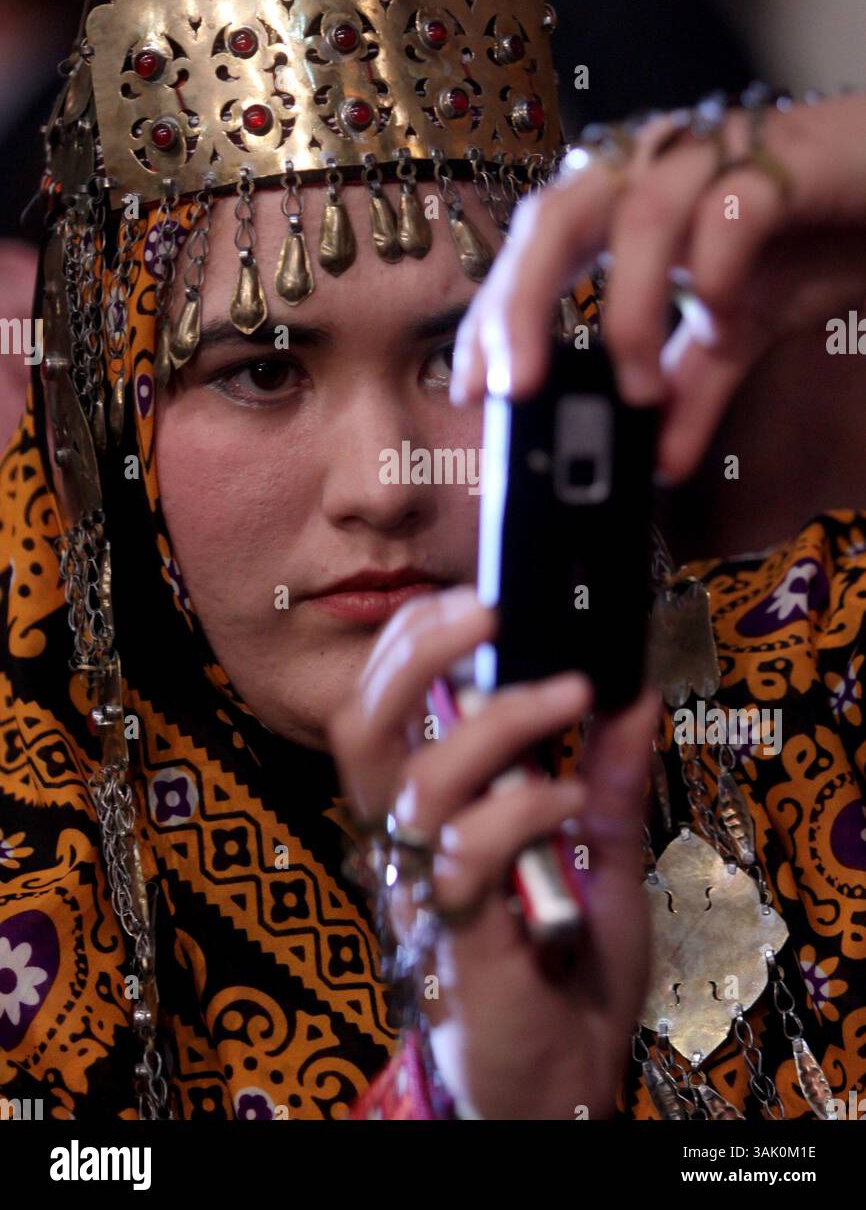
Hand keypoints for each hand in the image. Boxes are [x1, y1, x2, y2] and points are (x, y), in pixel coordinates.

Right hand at [328, 584, 660, 1119]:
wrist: (561, 1082)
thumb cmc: (566, 970)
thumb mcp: (601, 855)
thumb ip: (609, 777)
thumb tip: (633, 692)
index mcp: (427, 810)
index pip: (382, 705)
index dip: (412, 641)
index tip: (477, 597)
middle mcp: (407, 841)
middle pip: (362, 727)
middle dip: (417, 652)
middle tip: (490, 613)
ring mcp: (425, 886)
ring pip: (415, 782)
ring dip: (496, 722)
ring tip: (568, 696)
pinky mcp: (458, 934)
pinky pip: (467, 854)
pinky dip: (523, 809)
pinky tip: (572, 802)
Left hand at [449, 92, 865, 482]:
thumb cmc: (805, 235)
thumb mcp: (738, 328)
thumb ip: (691, 389)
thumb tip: (661, 465)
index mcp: (623, 204)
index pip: (531, 255)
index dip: (492, 319)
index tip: (470, 392)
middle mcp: (651, 170)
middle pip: (553, 219)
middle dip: (521, 306)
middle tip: (514, 389)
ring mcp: (712, 159)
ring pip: (635, 216)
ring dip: (626, 314)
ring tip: (639, 389)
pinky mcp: (780, 161)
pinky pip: (728, 210)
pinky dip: (712, 272)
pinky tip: (717, 319)